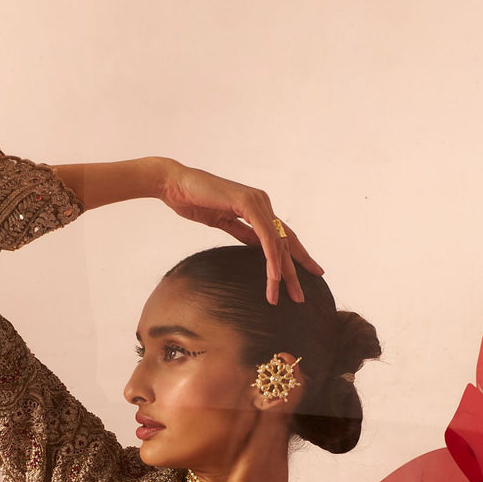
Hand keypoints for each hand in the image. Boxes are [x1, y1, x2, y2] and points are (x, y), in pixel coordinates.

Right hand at [161, 162, 323, 305]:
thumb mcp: (222, 222)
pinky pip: (264, 236)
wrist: (174, 184)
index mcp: (257, 207)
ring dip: (283, 273)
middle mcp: (262, 203)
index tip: (309, 273)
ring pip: (278, 243)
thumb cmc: (193, 201)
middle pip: (286, 241)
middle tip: (301, 297)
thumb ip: (242, 231)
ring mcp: (257, 202)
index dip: (296, 256)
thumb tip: (258, 246)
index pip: (282, 235)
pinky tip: (275, 277)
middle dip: (295, 270)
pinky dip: (271, 258)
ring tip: (289, 296)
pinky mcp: (247, 203)